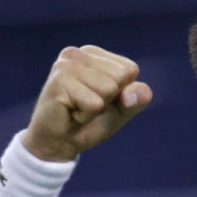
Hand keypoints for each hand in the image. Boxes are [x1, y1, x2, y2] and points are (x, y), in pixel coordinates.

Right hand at [22, 45, 151, 161]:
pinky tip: (70, 113)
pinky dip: (87, 116)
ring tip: (78, 108)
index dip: (122, 93)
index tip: (100, 100)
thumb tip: (131, 94)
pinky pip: (95, 104)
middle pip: (121, 77)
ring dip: (96, 108)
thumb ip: (137, 98)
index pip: (130, 69)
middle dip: (109, 99)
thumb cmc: (90, 122)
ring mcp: (67, 65)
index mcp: (95, 54)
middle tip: (87, 105)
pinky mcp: (59, 82)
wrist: (59, 143)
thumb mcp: (123, 109)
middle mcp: (78, 53)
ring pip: (109, 89)